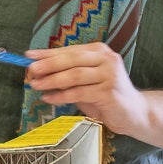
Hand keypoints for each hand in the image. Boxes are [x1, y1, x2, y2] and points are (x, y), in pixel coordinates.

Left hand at [25, 43, 150, 137]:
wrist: (134, 113)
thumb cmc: (105, 96)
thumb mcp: (85, 82)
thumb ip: (67, 75)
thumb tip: (39, 72)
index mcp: (99, 51)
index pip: (69, 50)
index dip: (48, 52)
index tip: (29, 55)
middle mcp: (106, 59)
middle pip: (72, 59)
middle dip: (48, 64)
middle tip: (31, 70)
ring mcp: (109, 75)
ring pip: (74, 75)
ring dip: (52, 80)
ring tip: (36, 85)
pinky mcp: (109, 92)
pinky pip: (79, 92)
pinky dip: (61, 95)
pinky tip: (49, 98)